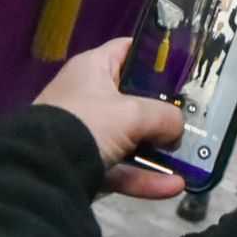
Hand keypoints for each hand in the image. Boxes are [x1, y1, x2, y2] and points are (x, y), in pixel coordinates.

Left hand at [35, 38, 186, 199]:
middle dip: (162, 110)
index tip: (184, 67)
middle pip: (133, 98)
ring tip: (189, 158)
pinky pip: (122, 168)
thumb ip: (164, 116)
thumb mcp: (132, 114)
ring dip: (158, 150)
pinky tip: (174, 186)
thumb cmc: (88, 123)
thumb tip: (177, 131)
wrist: (44, 170)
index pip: (127, 50)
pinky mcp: (86, 164)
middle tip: (192, 117)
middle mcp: (88, 97)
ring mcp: (87, 133)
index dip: (154, 55)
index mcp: (93, 68)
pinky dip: (145, 177)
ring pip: (130, 139)